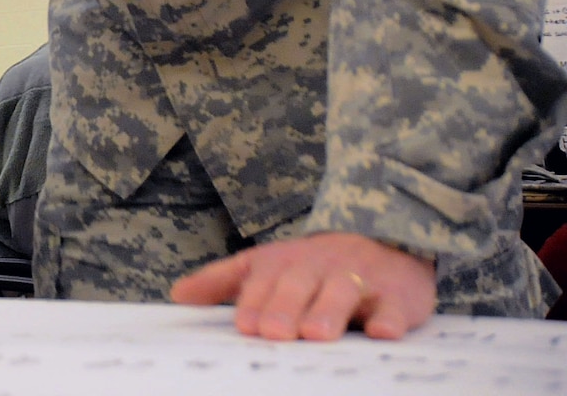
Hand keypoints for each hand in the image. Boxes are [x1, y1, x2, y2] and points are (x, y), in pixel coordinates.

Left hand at [171, 231, 434, 340]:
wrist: (383, 240)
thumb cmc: (313, 266)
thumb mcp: (265, 265)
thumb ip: (223, 280)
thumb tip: (177, 295)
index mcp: (284, 264)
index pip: (264, 283)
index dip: (255, 304)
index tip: (246, 327)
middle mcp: (318, 269)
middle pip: (299, 286)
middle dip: (285, 308)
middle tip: (274, 333)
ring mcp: (359, 281)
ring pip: (343, 293)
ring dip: (329, 311)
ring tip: (316, 333)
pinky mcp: (397, 296)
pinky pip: (394, 308)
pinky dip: (389, 320)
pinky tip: (382, 332)